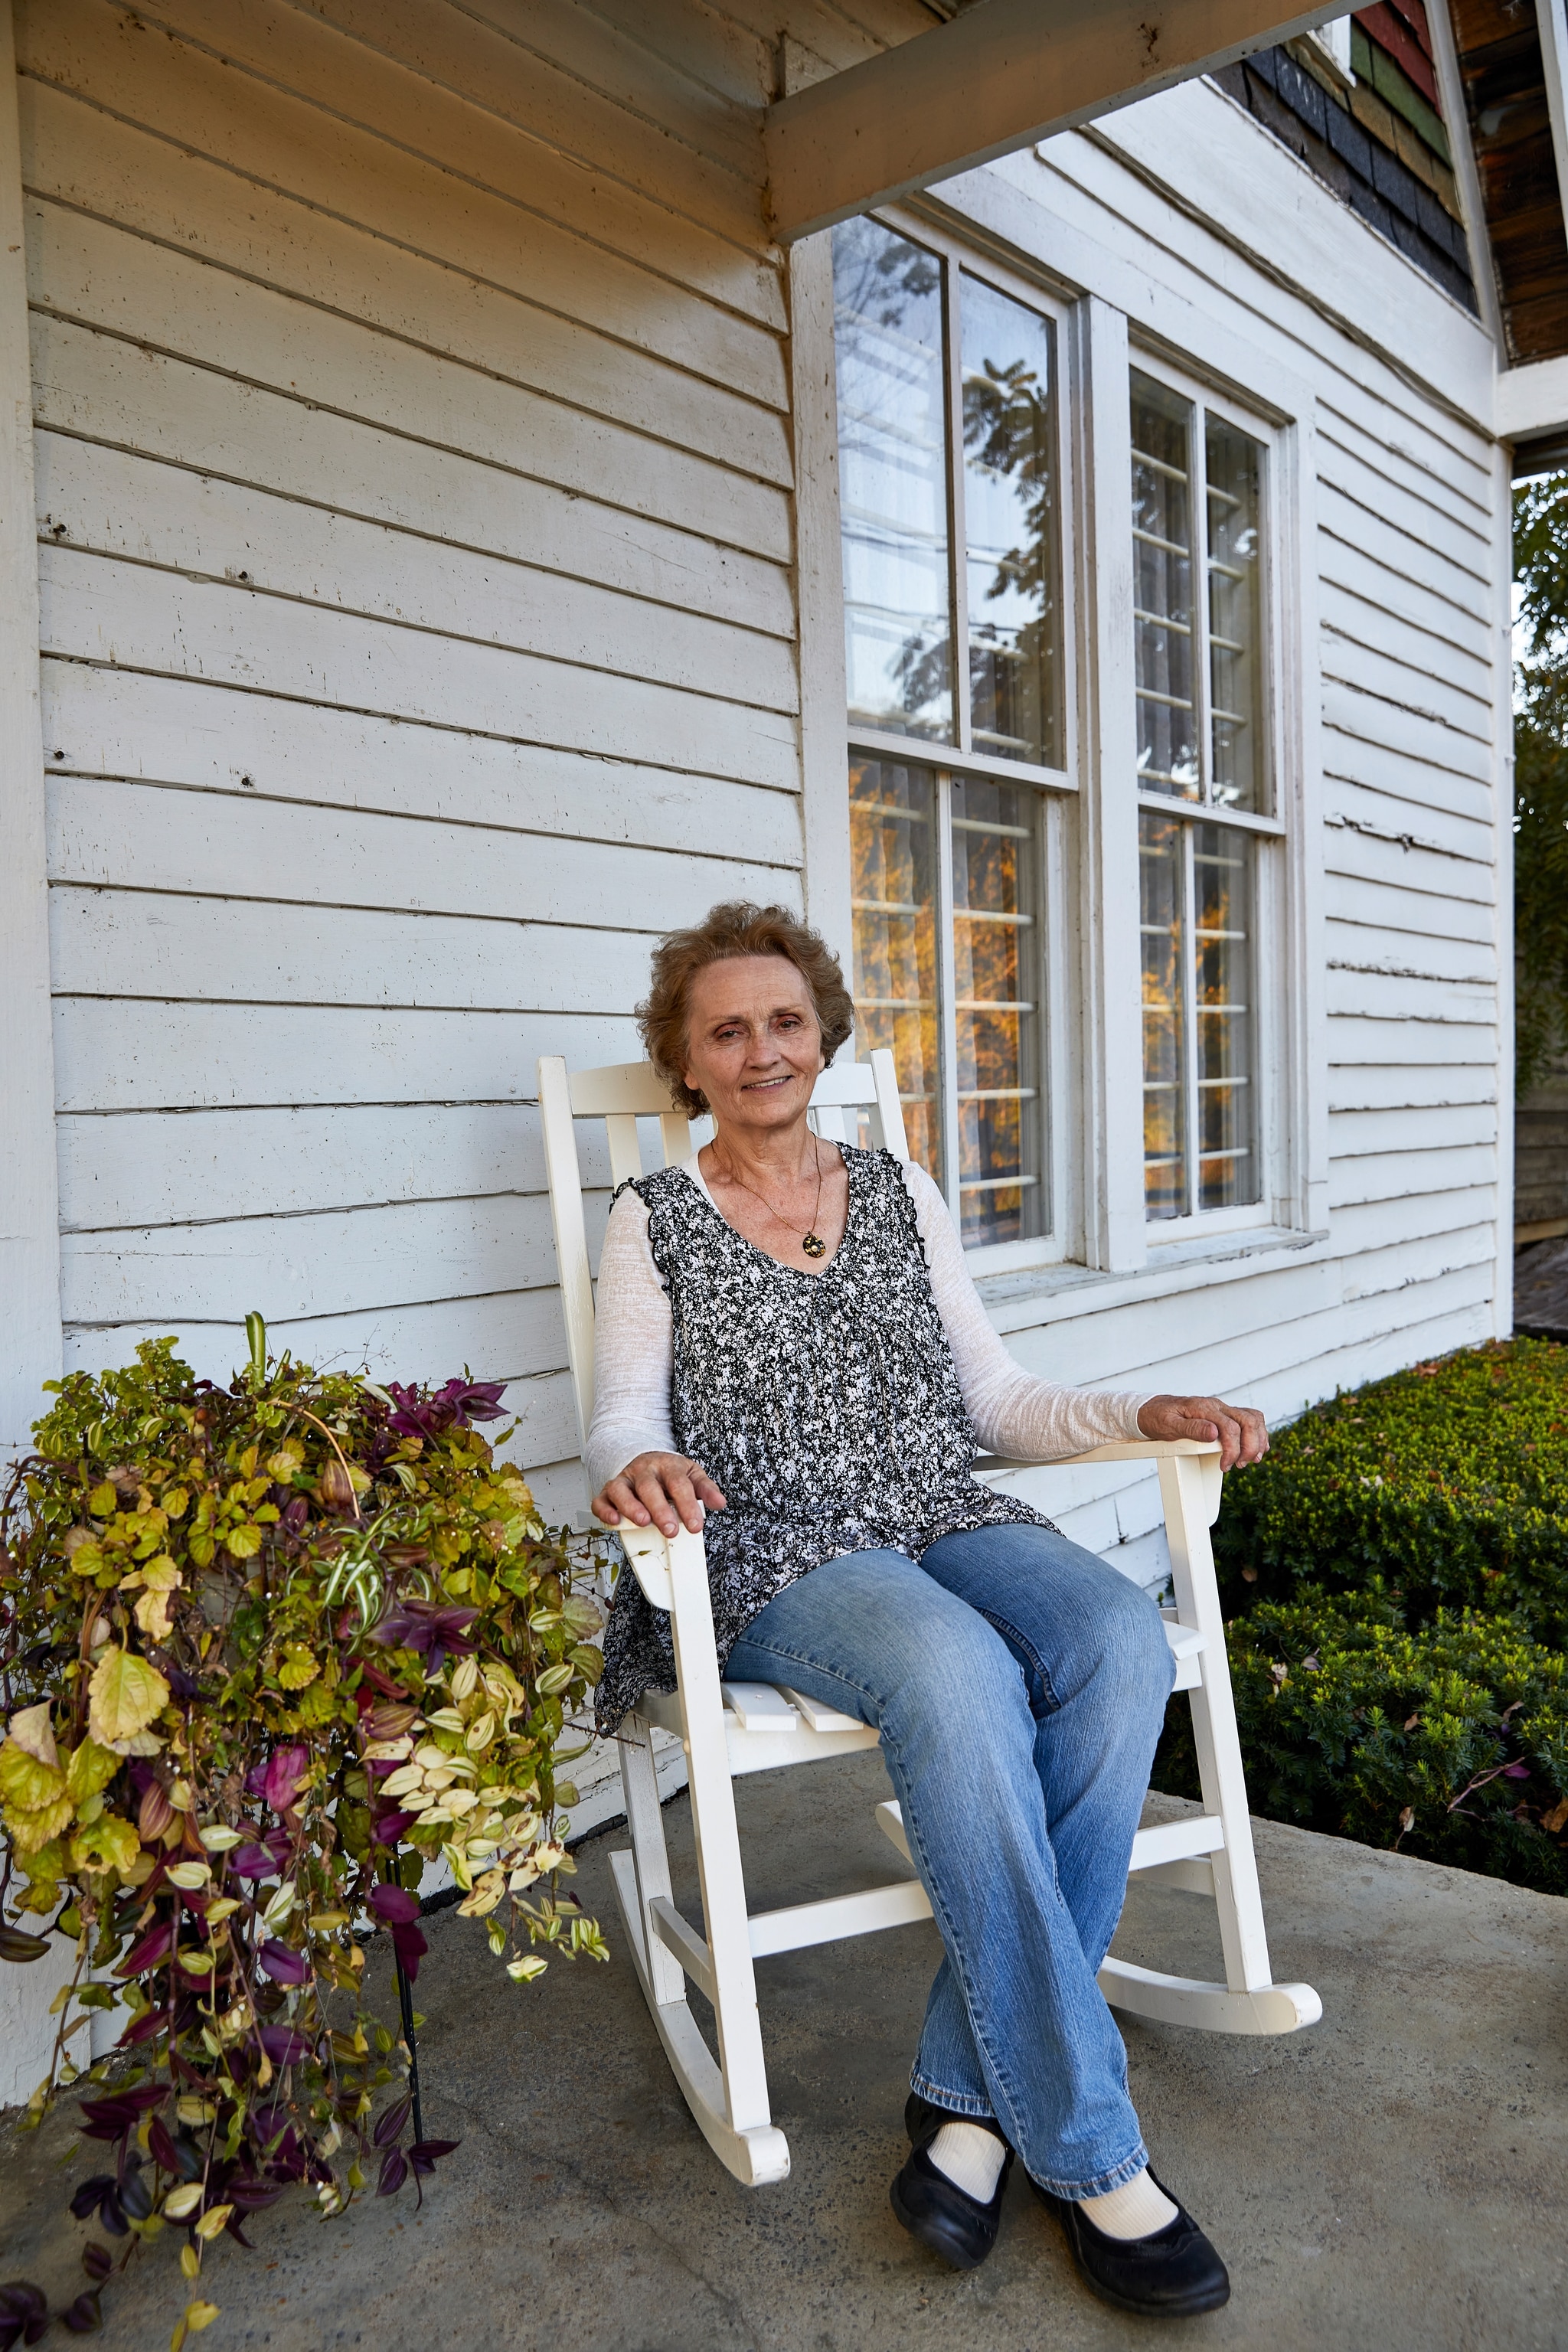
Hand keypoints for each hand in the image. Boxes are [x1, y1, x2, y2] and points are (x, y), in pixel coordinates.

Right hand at [591, 1451, 727, 1537]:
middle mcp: (644, 1470)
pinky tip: (615, 1520)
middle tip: (670, 1530)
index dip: (687, 1506)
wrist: (646, 1458)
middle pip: (650, 1487)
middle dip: (660, 1510)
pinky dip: (605, 1510)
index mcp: (668, 1466)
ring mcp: (625, 1479)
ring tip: (643, 1522)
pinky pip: (601, 1499)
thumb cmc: (670, 1473)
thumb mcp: (692, 1476)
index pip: (679, 1484)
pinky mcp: (608, 1491)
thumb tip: (719, 1502)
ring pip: (622, 1490)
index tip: (695, 1526)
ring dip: (631, 1507)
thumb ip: (706, 1490)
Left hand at [1137, 1394, 1268, 1472]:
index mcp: (1204, 1408)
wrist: (1150, 1409)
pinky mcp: (1222, 1415)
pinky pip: (1247, 1419)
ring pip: (1252, 1418)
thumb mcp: (1169, 1426)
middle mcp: (1216, 1406)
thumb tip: (1213, 1433)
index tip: (1226, 1466)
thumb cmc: (1157, 1418)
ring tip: (1251, 1459)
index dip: (1232, 1450)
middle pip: (1248, 1421)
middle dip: (1250, 1446)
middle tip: (1240, 1464)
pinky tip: (1255, 1447)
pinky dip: (1256, 1433)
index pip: (1230, 1428)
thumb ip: (1192, 1429)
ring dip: (1257, 1440)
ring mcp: (1221, 1409)